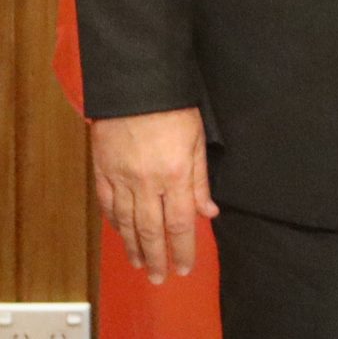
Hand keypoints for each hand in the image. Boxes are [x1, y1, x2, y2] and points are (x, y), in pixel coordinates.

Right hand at [89, 108, 217, 284]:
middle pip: (151, 230)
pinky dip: (115, 223)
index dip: (183, 248)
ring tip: (141, 264)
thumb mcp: (198, 138)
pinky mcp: (103, 171)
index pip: (181, 222)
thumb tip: (209, 211)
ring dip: (135, 247)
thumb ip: (201, 179)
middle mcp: (147, 183)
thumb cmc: (173, 106)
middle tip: (160, 277)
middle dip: (157, 258)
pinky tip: (121, 233)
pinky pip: (108, 205)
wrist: (135, 85)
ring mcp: (122, 178)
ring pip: (128, 223)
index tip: (185, 266)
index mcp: (175, 174)